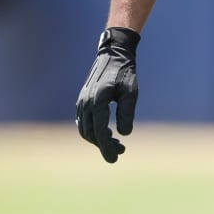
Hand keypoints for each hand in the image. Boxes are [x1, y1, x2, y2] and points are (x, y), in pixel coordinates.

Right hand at [76, 27, 139, 162]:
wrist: (114, 55)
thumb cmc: (125, 73)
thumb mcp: (131, 92)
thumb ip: (127, 112)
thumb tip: (124, 134)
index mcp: (98, 100)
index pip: (100, 130)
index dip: (106, 147)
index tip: (115, 158)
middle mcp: (86, 102)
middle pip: (91, 133)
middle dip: (104, 145)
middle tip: (121, 150)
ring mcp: (82, 101)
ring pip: (85, 129)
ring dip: (98, 139)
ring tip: (117, 143)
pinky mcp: (83, 101)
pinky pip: (83, 122)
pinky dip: (93, 131)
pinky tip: (106, 133)